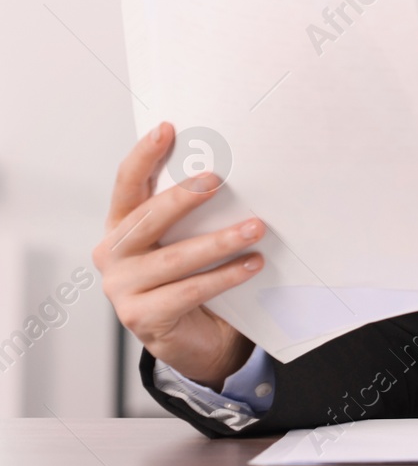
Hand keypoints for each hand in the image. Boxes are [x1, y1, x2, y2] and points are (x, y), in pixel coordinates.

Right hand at [92, 122, 263, 389]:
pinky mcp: (143, 317)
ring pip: (175, 258)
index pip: (127, 184)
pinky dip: (225, 276)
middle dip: (184, 197)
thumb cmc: (190, 275)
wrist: (194, 336)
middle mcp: (113, 254)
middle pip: (148, 218)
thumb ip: (194, 212)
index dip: (144, 156)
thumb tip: (231, 172)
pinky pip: (190, 291)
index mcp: (122, 225)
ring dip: (220, 241)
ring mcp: (123, 288)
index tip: (168, 129)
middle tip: (218, 179)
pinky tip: (252, 264)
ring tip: (256, 227)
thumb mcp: (187, 237)